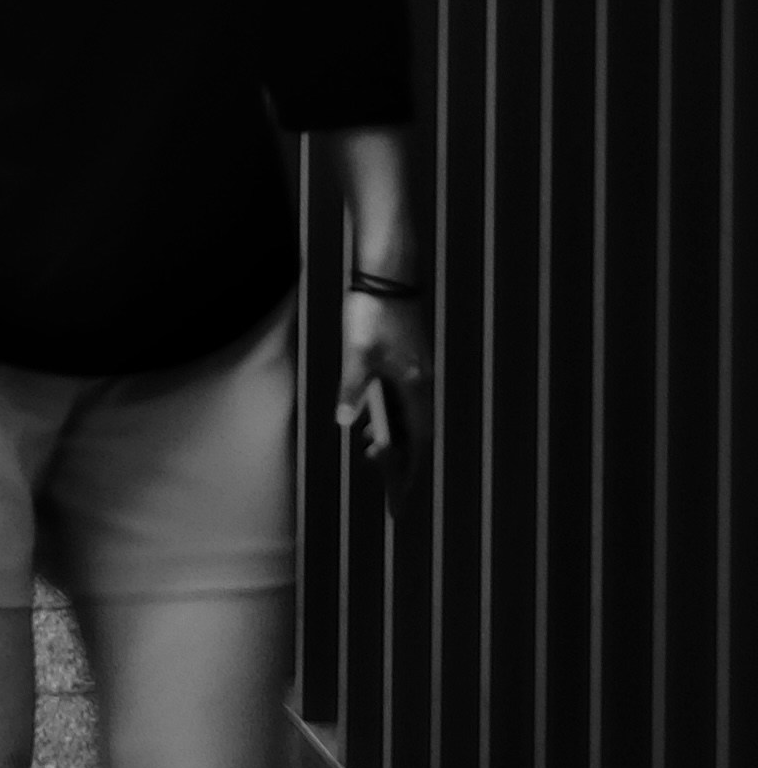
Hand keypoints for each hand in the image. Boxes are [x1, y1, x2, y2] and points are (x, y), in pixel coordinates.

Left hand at [340, 287, 429, 463]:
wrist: (388, 273)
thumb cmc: (374, 312)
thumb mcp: (358, 353)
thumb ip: (353, 389)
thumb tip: (346, 421)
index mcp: (415, 386)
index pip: (418, 440)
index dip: (410, 468)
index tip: (401, 494)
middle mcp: (422, 381)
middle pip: (418, 431)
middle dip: (403, 457)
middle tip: (385, 479)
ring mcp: (418, 369)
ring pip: (411, 413)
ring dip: (395, 435)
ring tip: (371, 451)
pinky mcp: (410, 357)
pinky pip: (405, 398)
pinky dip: (392, 413)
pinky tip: (371, 414)